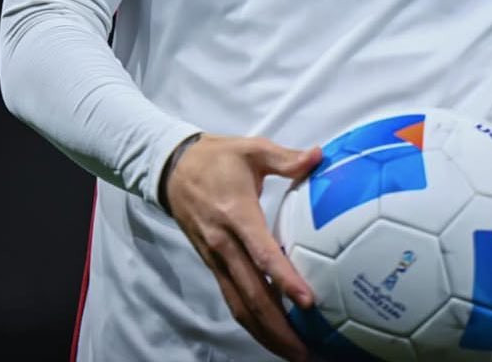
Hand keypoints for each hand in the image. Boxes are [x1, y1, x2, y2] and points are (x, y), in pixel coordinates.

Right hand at [165, 133, 323, 361]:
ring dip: (266, 333)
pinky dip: (252, 321)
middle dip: (278, 326)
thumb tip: (318, 155)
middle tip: (306, 349)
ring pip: (240, 305)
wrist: (173, 168)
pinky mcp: (212, 265)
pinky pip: (233, 299)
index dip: (284, 279)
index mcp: (236, 214)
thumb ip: (286, 158)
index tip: (308, 301)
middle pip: (251, 294)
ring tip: (294, 352)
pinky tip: (272, 332)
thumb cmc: (218, 157)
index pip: (262, 253)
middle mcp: (224, 244)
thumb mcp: (252, 148)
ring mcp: (216, 259)